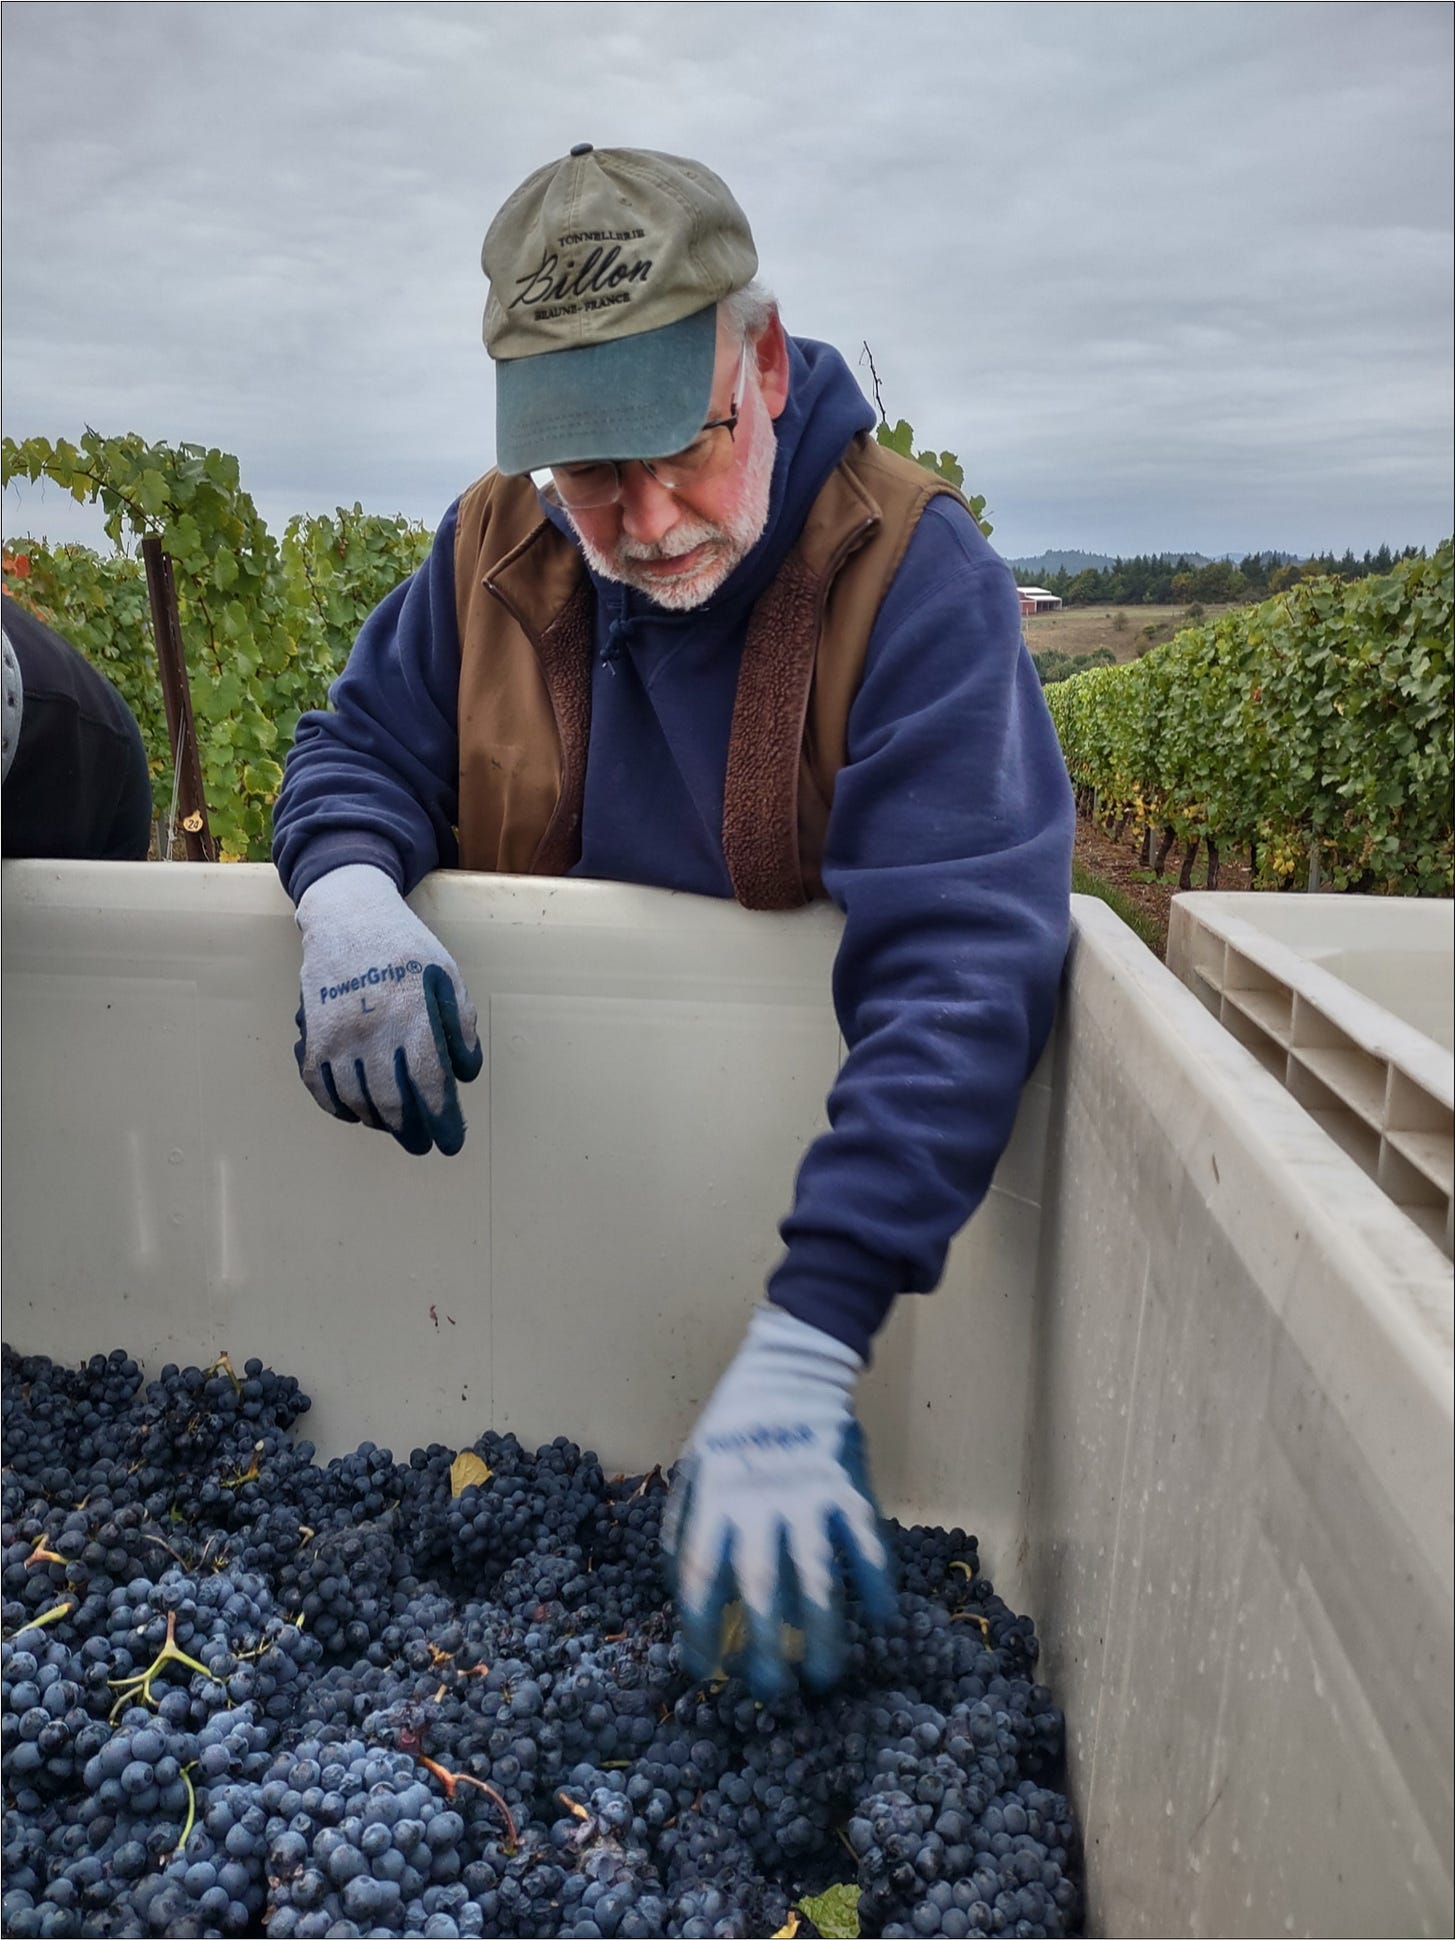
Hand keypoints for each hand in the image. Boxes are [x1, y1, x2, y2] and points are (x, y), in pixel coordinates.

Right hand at [293, 864, 482, 1156]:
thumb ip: (460, 1023)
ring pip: (355, 1099)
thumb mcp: (447, 975)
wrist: (349, 917)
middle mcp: (374, 1030)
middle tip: (423, 1145)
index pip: (428, 1083)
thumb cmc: (405, 947)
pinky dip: (337, 1107)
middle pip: (391, 1101)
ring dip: (377, 1121)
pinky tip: (356, 1113)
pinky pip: (319, 1085)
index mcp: (413, 1014)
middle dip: (411, 1132)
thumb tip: (463, 1072)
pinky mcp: (313, 1034)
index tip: (451, 1142)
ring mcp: (338, 1034)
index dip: (441, 1119)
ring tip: (394, 1126)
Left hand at [662, 1303, 895, 1698]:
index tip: (703, 1671)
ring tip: (823, 1676)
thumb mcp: (694, 1467)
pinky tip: (881, 1619)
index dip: (698, 1629)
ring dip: (822, 1633)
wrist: (790, 1368)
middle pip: (760, 1590)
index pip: (701, 1578)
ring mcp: (806, 1498)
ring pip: (817, 1578)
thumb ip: (686, 1524)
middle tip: (768, 1691)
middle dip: (763, 1648)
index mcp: (715, 1502)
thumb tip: (682, 1587)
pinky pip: (865, 1544)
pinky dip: (875, 1582)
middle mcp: (759, 1507)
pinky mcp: (846, 1488)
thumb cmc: (736, 1426)